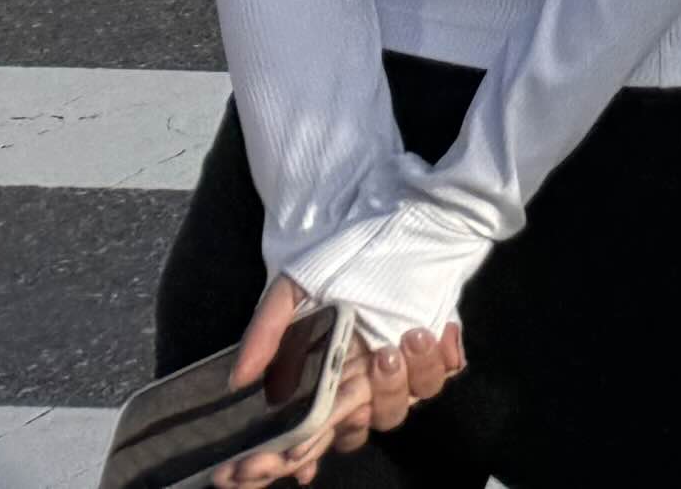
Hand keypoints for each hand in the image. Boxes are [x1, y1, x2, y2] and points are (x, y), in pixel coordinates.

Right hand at [216, 277, 463, 487]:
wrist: (411, 221)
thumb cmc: (349, 254)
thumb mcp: (297, 287)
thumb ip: (268, 333)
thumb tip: (237, 381)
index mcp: (324, 377)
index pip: (306, 431)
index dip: (292, 454)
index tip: (282, 458)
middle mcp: (361, 383)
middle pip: (351, 432)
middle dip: (347, 423)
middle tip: (350, 387)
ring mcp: (401, 372)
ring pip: (396, 410)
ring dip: (396, 384)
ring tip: (400, 341)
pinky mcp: (439, 352)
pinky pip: (443, 376)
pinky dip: (438, 359)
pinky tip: (432, 330)